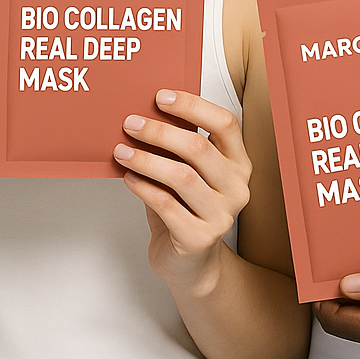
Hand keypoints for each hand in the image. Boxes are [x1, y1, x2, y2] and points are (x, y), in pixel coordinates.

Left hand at [113, 89, 251, 293]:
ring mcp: (222, 215)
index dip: (193, 105)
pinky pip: (167, 206)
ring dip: (145, 159)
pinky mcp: (200, 238)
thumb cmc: (185, 205)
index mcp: (238, 161)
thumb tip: (143, 111)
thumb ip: (177, 144)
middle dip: (159, 132)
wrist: (190, 262)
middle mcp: (236, 187)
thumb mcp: (187, 170)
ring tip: (121, 151)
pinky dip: (143, 188)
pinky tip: (129, 178)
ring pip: (181, 177)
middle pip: (198, 148)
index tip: (160, 96)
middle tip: (130, 122)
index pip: (225, 123)